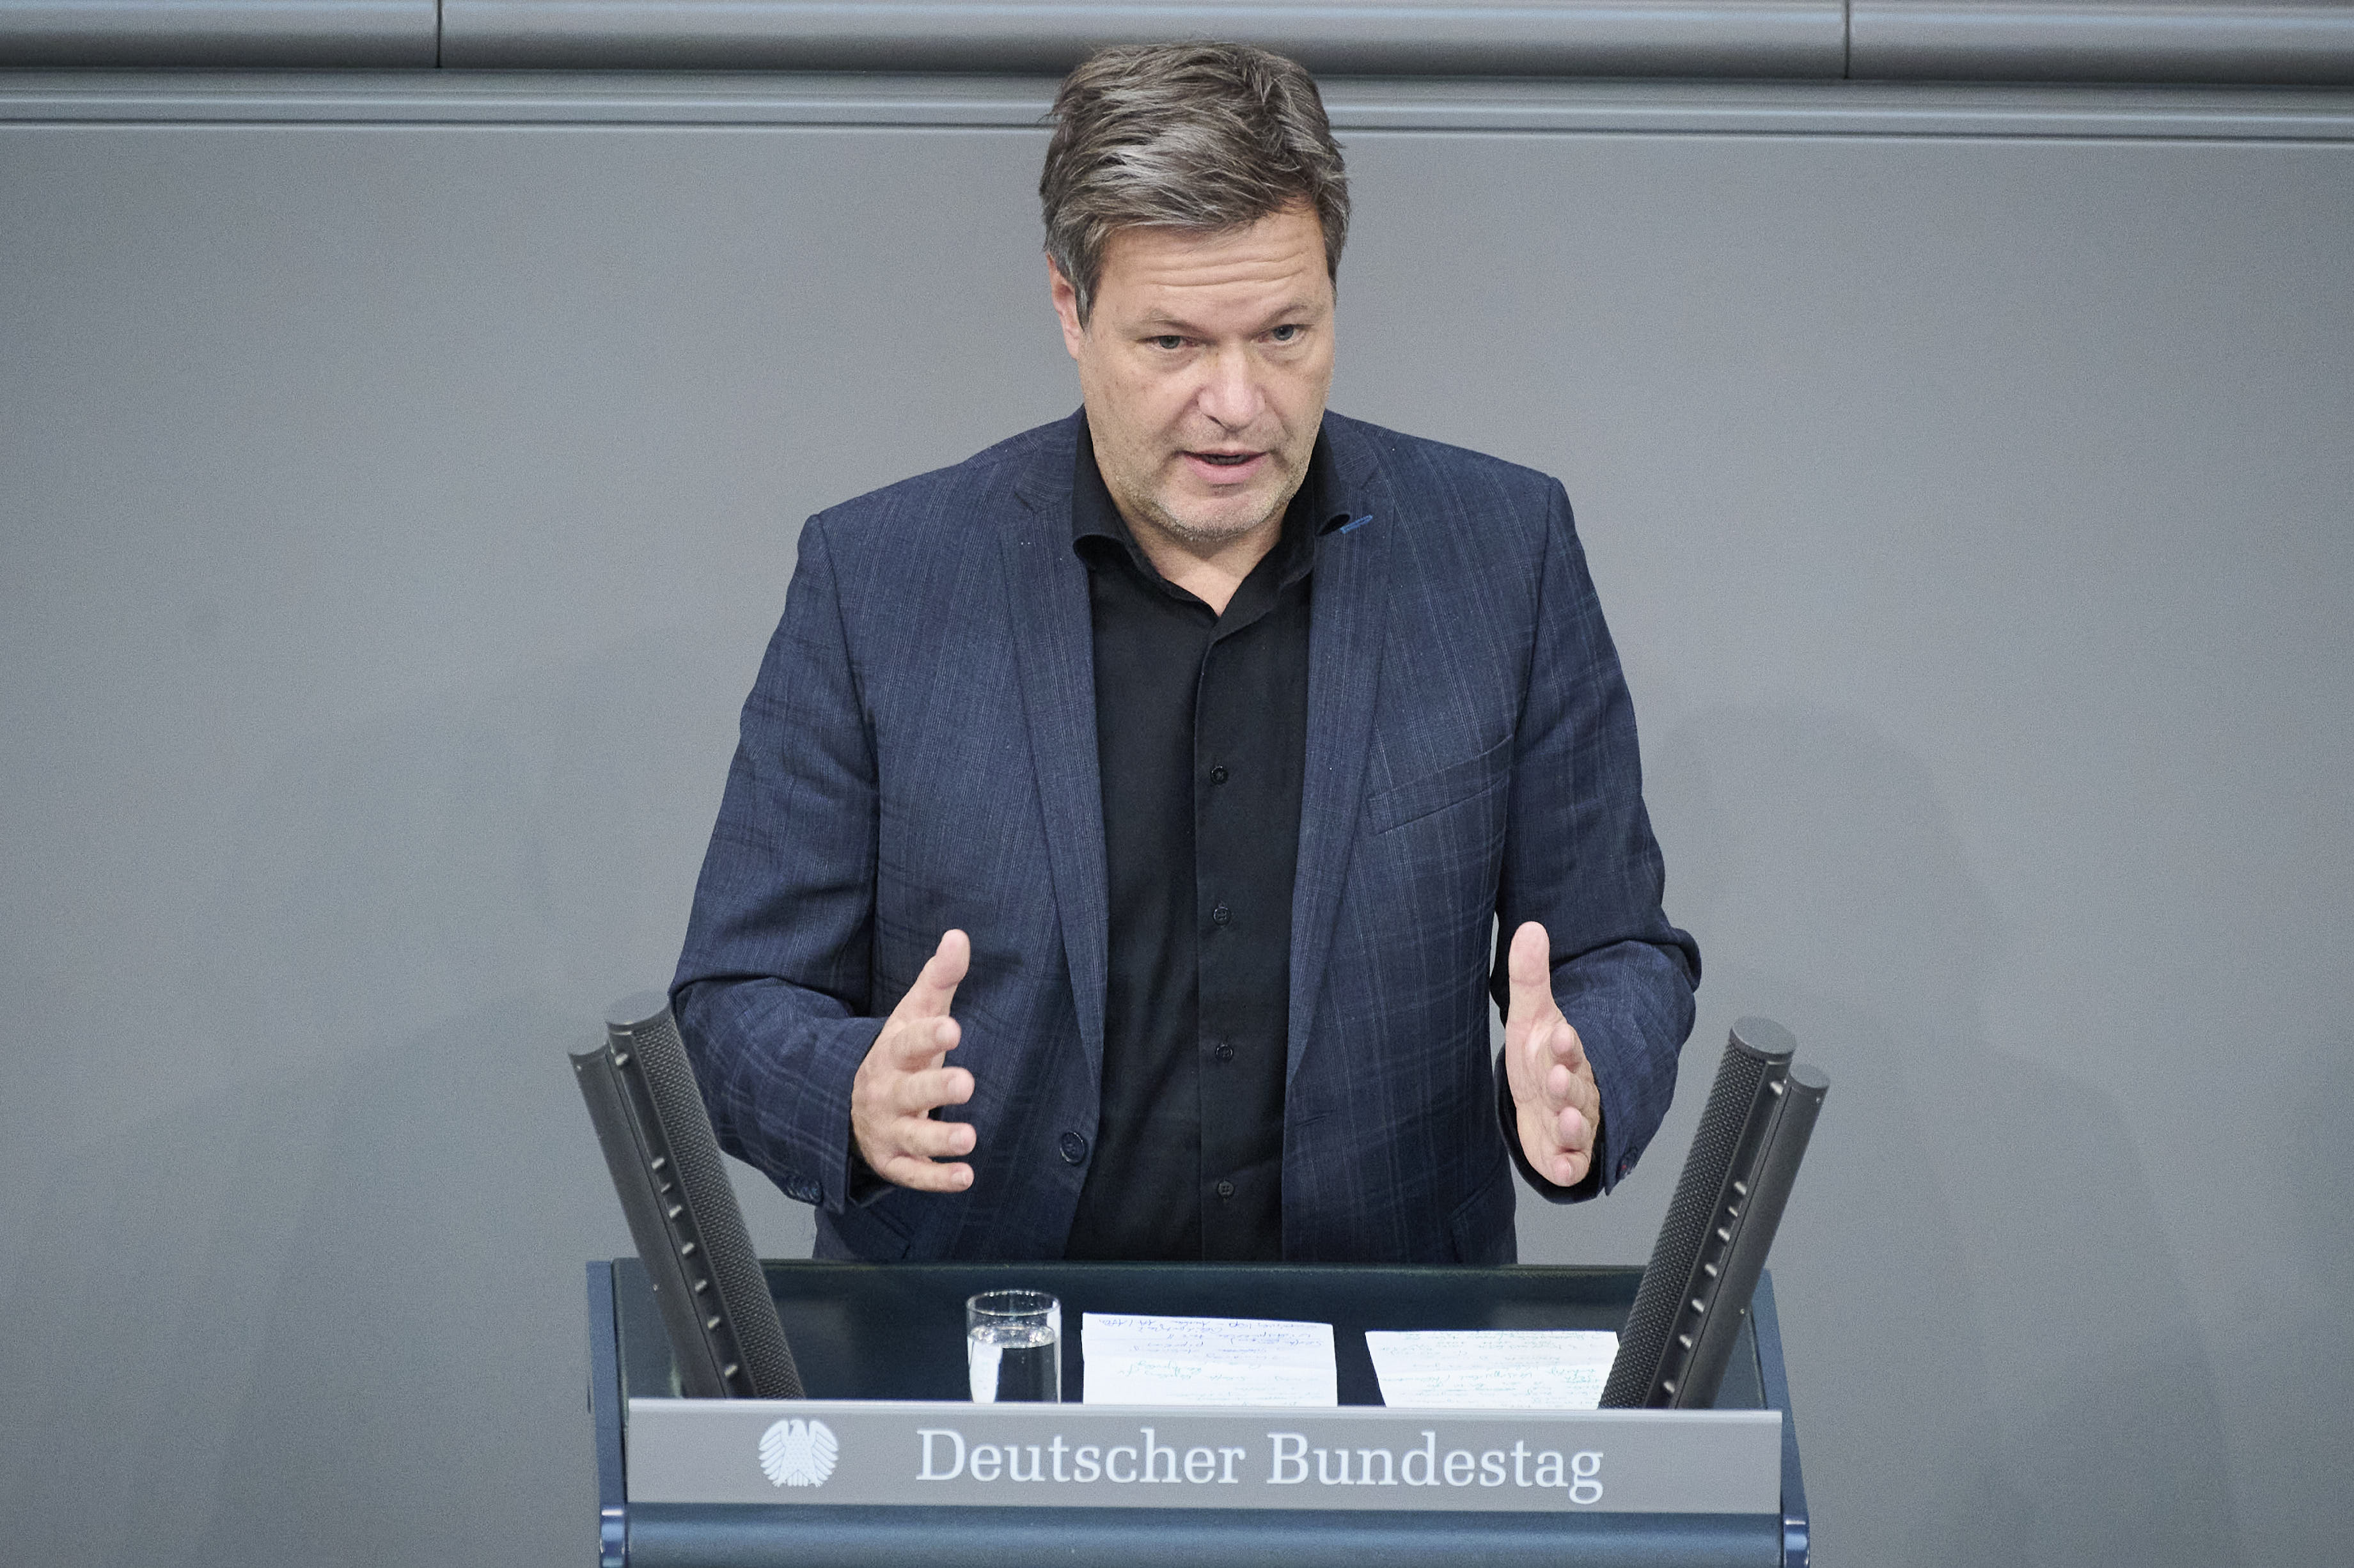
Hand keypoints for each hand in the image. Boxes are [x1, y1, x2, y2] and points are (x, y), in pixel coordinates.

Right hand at [850, 930, 977, 1191]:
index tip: (952, 1028)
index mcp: (893, 1053)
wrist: (853, 1101)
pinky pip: (912, 1174)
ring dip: (939, 1140)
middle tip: (967, 1083)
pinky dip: (936, 1179)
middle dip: (936, 1089)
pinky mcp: (893, 1161)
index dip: (930, 1036)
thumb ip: (939, 978)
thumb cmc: (900, 1053)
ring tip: (969, 1138)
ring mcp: (888, 1129)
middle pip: (910, 1091)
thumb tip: (959, 935)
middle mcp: (887, 1092)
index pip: (909, 1042)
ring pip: (912, 1137)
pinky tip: (965, 1177)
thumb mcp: (916, 1014)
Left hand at [1503, 920, 1602, 1187]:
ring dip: (1572, 1124)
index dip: (1565, 1044)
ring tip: (1563, 1117)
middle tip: (1557, 1077)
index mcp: (1568, 1056)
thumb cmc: (1538, 1057)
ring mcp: (1573, 1124)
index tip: (1560, 1033)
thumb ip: (1529, 976)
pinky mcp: (1566, 1154)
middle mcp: (1576, 1091)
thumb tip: (1530, 927)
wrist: (1541, 1101)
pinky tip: (1563, 1168)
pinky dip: (1568, 1167)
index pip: (1570, 1048)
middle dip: (1568, 1084)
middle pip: (1576, 1088)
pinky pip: (1572, 1164)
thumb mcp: (1529, 1016)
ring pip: (1578, 1125)